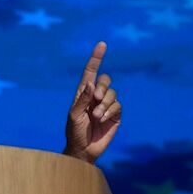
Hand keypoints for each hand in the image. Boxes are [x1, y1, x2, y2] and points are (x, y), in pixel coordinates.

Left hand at [63, 41, 121, 163]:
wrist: (83, 149)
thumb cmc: (74, 132)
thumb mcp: (74, 115)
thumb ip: (83, 99)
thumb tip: (91, 83)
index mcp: (82, 93)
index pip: (90, 72)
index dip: (96, 58)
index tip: (102, 44)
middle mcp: (95, 96)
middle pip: (105, 80)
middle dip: (102, 87)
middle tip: (95, 99)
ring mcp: (106, 105)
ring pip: (112, 93)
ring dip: (104, 103)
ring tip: (96, 116)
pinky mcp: (115, 115)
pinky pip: (117, 105)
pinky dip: (110, 110)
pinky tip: (103, 119)